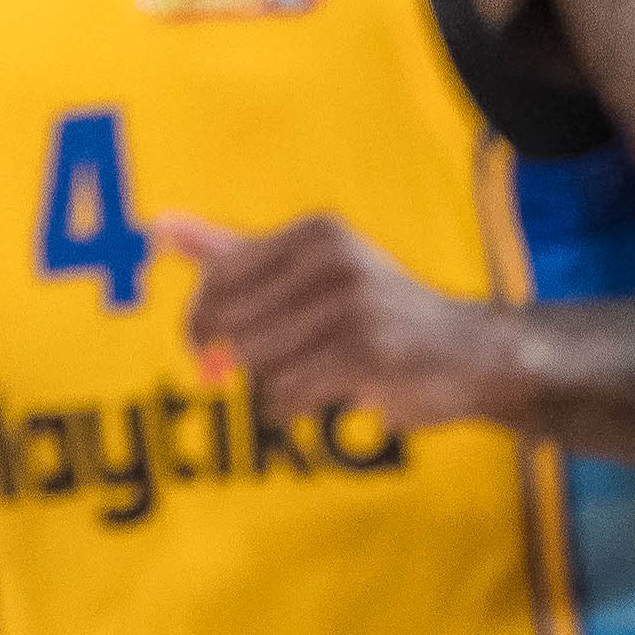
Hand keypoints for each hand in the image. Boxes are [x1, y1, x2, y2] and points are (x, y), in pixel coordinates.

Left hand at [157, 212, 517, 433]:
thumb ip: (233, 251)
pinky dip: (291, 408)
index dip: (199, 323)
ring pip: (257, 363)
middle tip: (262, 371)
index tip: (204, 349)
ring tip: (310, 378)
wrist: (475, 354)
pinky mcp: (368, 354)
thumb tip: (159, 226)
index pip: (217, 279)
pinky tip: (321, 398)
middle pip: (232, 325)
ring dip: (272, 385)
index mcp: (314, 232)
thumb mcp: (309, 269)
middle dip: (233, 360)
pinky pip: (287, 393)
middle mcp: (333, 258)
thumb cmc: (377, 313)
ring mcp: (353, 305)